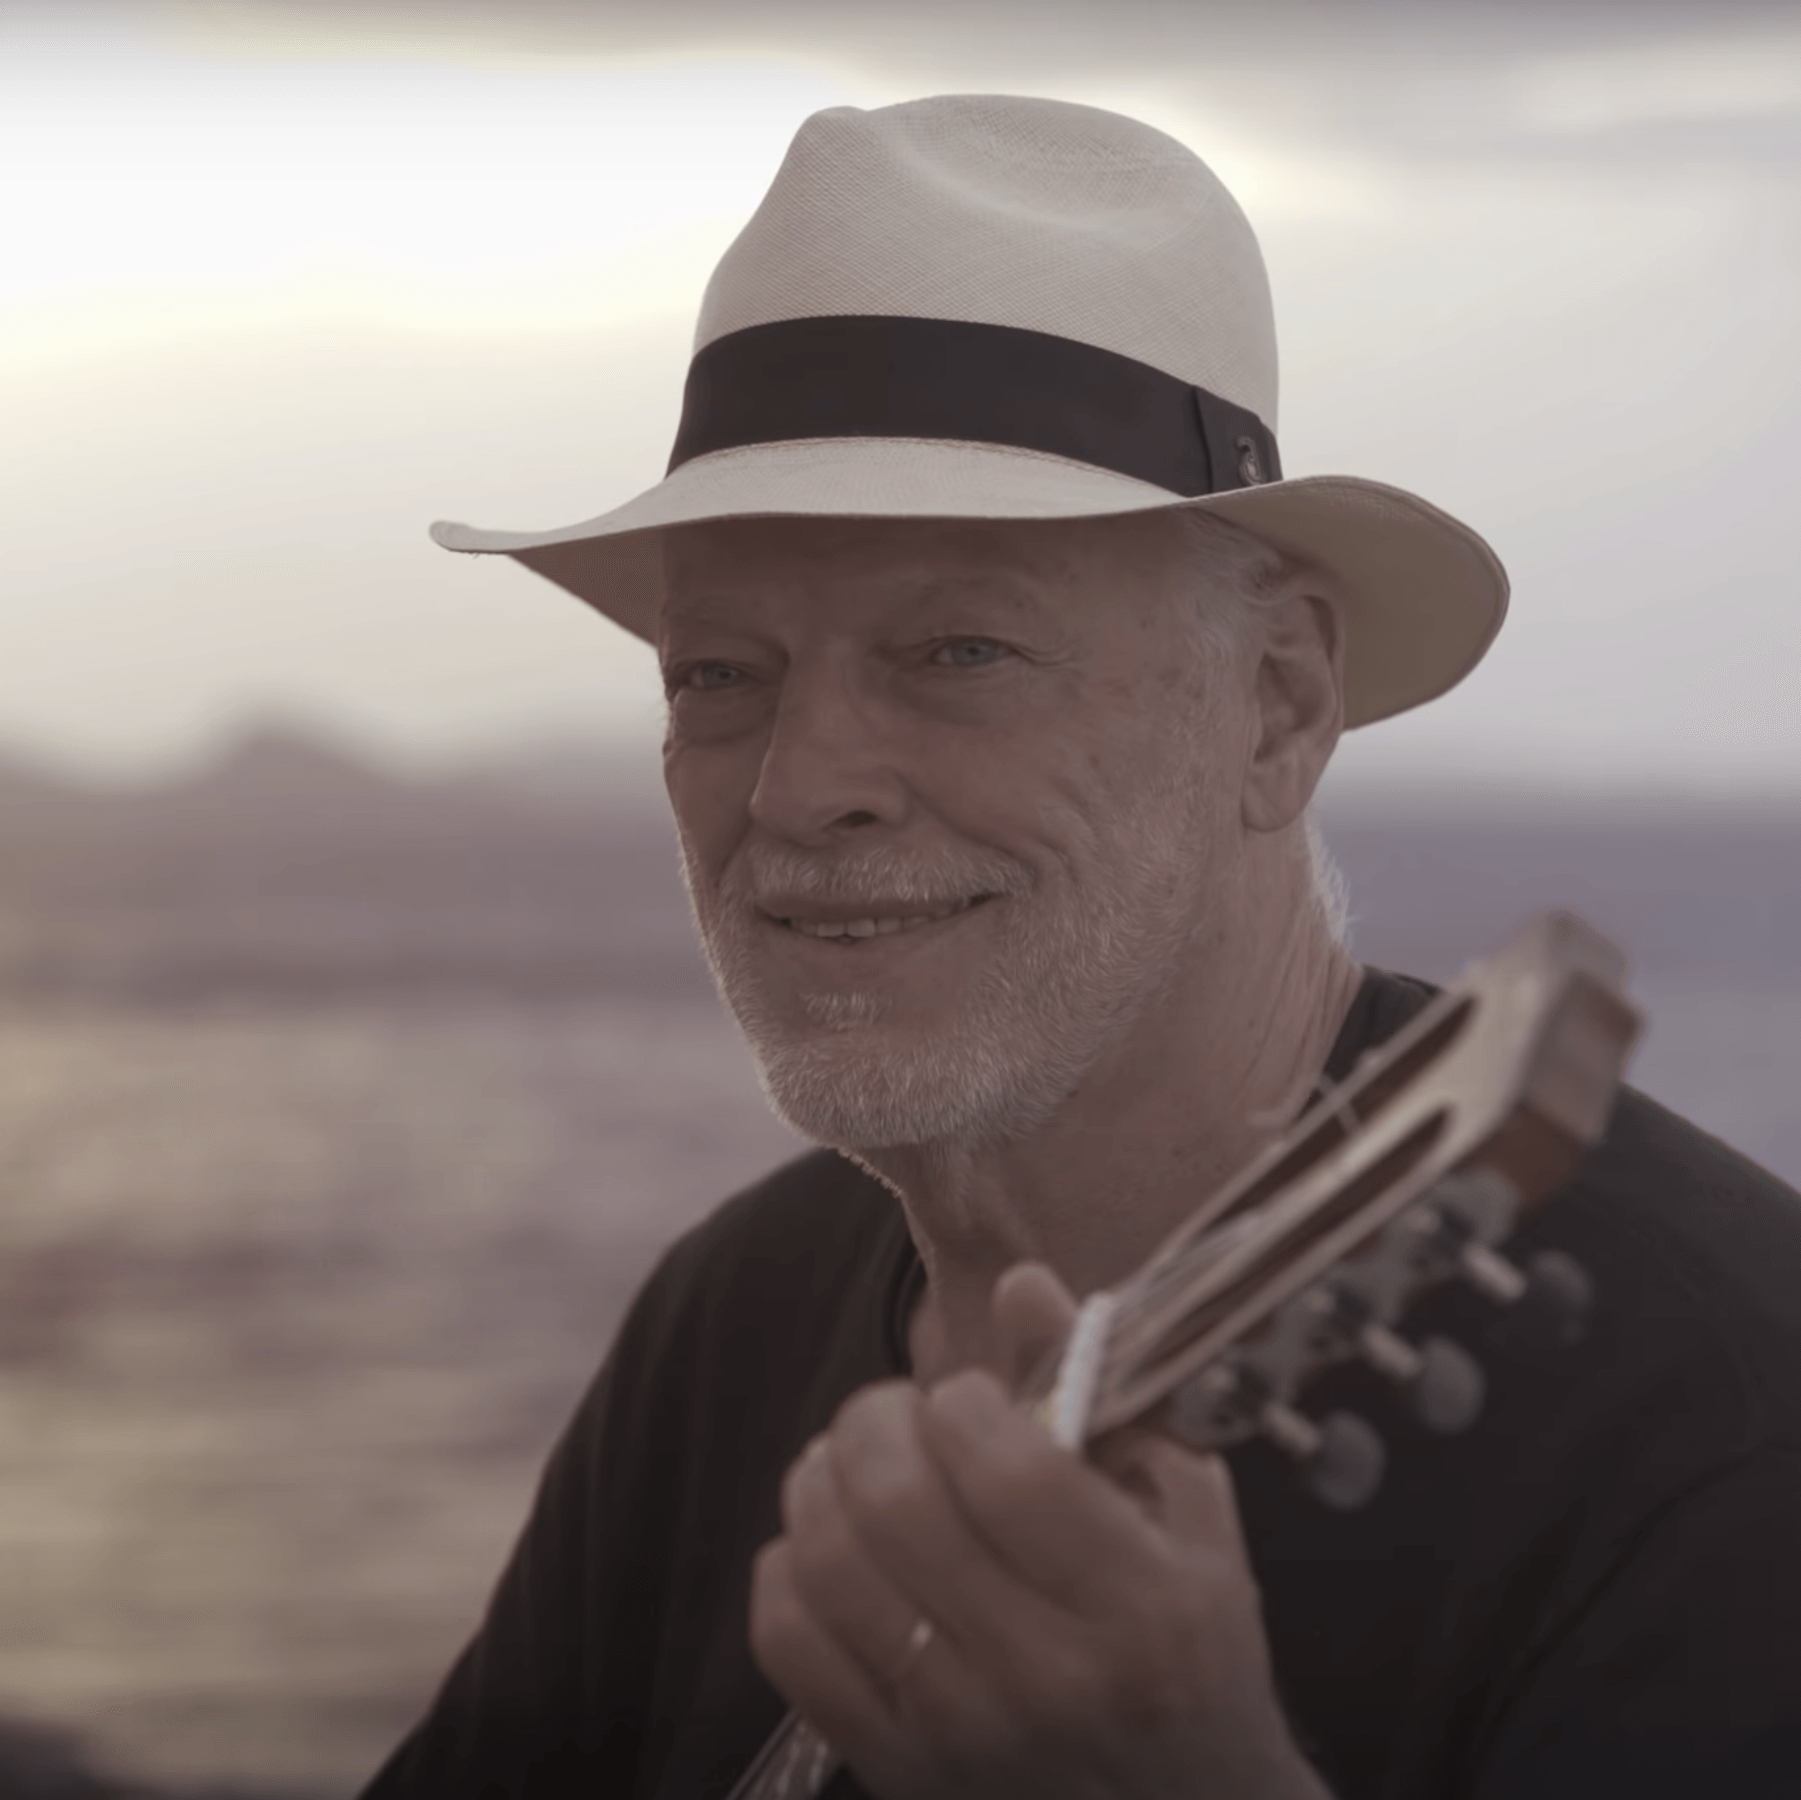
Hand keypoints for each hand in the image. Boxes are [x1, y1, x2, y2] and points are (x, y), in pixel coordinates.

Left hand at [749, 1263, 1330, 1799]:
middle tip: (899, 1414)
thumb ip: (1104, 1388)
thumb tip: (1022, 1286)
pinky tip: (831, 1543)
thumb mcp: (1185, 1507)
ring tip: (855, 1463)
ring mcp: (960, 1732)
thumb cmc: (1187, 1642)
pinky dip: (789, 1566)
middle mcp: (1046, 1677)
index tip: (970, 1398)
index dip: (964, 1402)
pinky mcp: (895, 1766)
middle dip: (877, 1421)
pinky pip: (789, 1642)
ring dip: (823, 1480)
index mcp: (1137, 1605)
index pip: (1005, 1470)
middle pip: (898, 1508)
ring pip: (830, 1565)